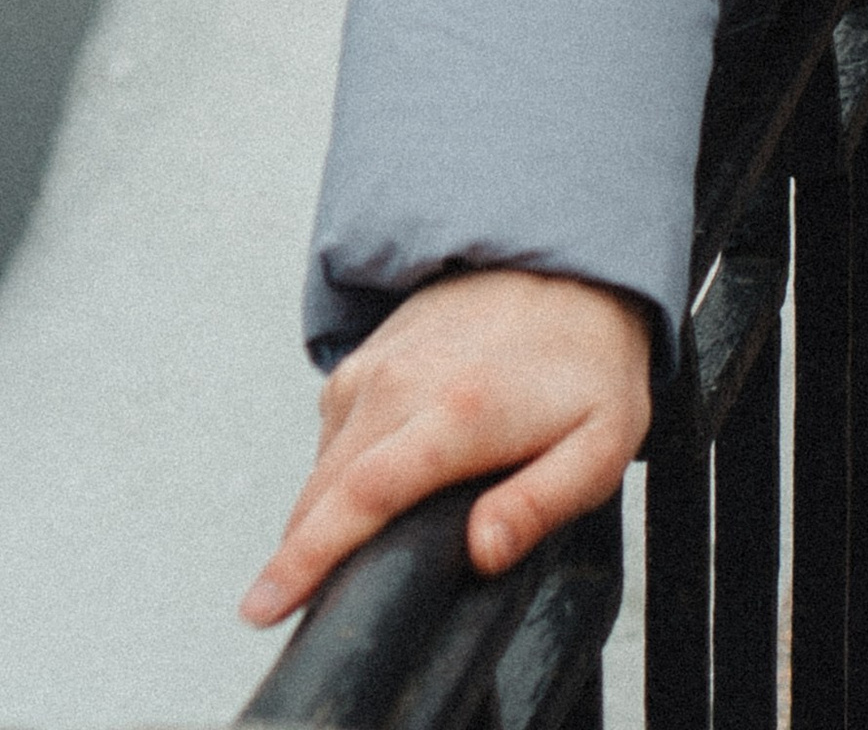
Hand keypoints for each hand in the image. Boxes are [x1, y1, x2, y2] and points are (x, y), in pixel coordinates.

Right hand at [241, 267, 652, 628]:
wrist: (578, 267)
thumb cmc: (590, 362)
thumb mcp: (599, 443)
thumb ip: (540, 503)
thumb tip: (483, 552)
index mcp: (459, 413)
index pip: (362, 496)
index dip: (306, 558)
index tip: (263, 606)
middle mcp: (405, 381)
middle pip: (324, 487)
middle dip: (295, 553)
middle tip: (282, 602)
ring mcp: (382, 360)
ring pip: (323, 459)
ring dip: (319, 510)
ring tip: (348, 545)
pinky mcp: (372, 351)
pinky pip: (335, 423)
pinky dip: (337, 464)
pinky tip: (372, 479)